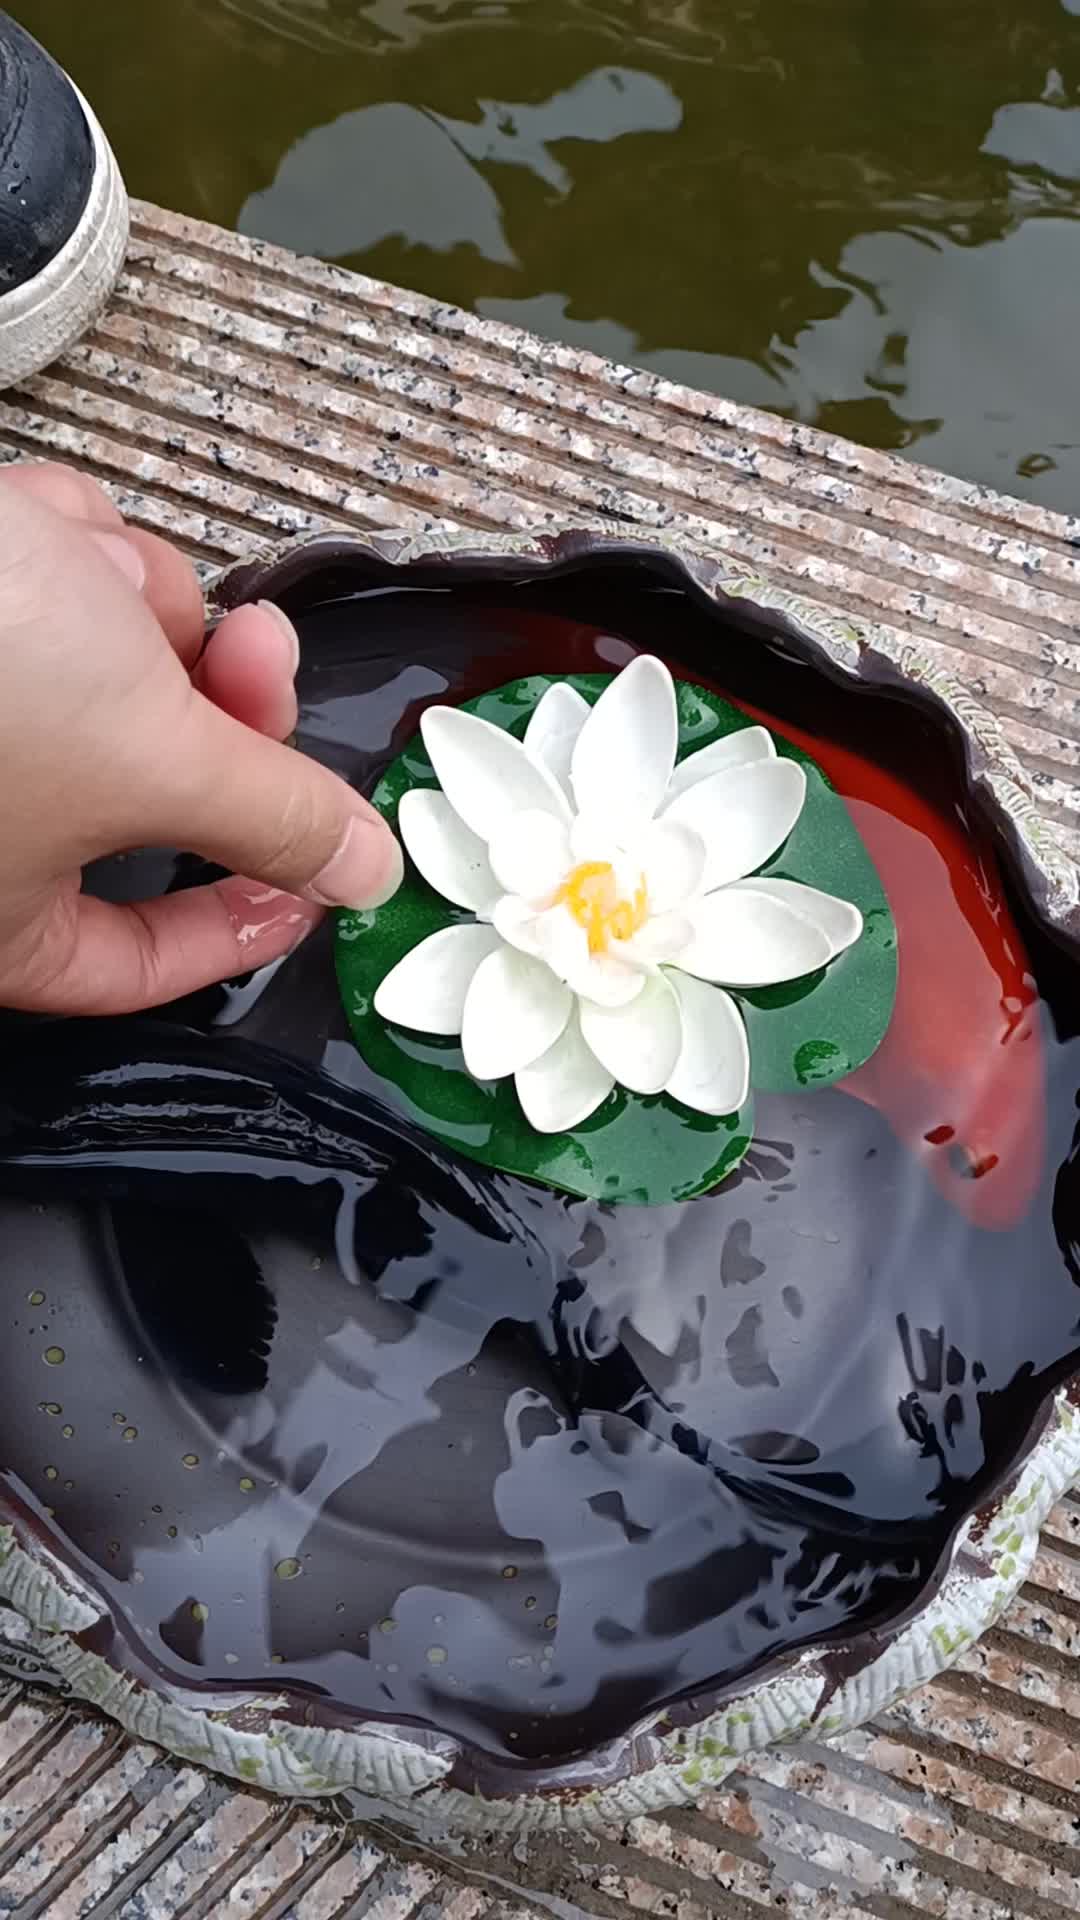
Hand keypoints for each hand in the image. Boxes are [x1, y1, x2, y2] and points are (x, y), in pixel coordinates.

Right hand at [0, 461, 401, 1013]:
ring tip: (74, 572)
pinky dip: (63, 552)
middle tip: (255, 649)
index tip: (322, 868)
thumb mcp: (150, 756)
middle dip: (202, 702)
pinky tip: (27, 533)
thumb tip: (360, 876)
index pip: (137, 961)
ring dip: (125, 606)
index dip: (243, 920)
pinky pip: (61, 591)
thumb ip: (273, 820)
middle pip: (153, 787)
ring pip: (118, 667)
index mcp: (1, 913)